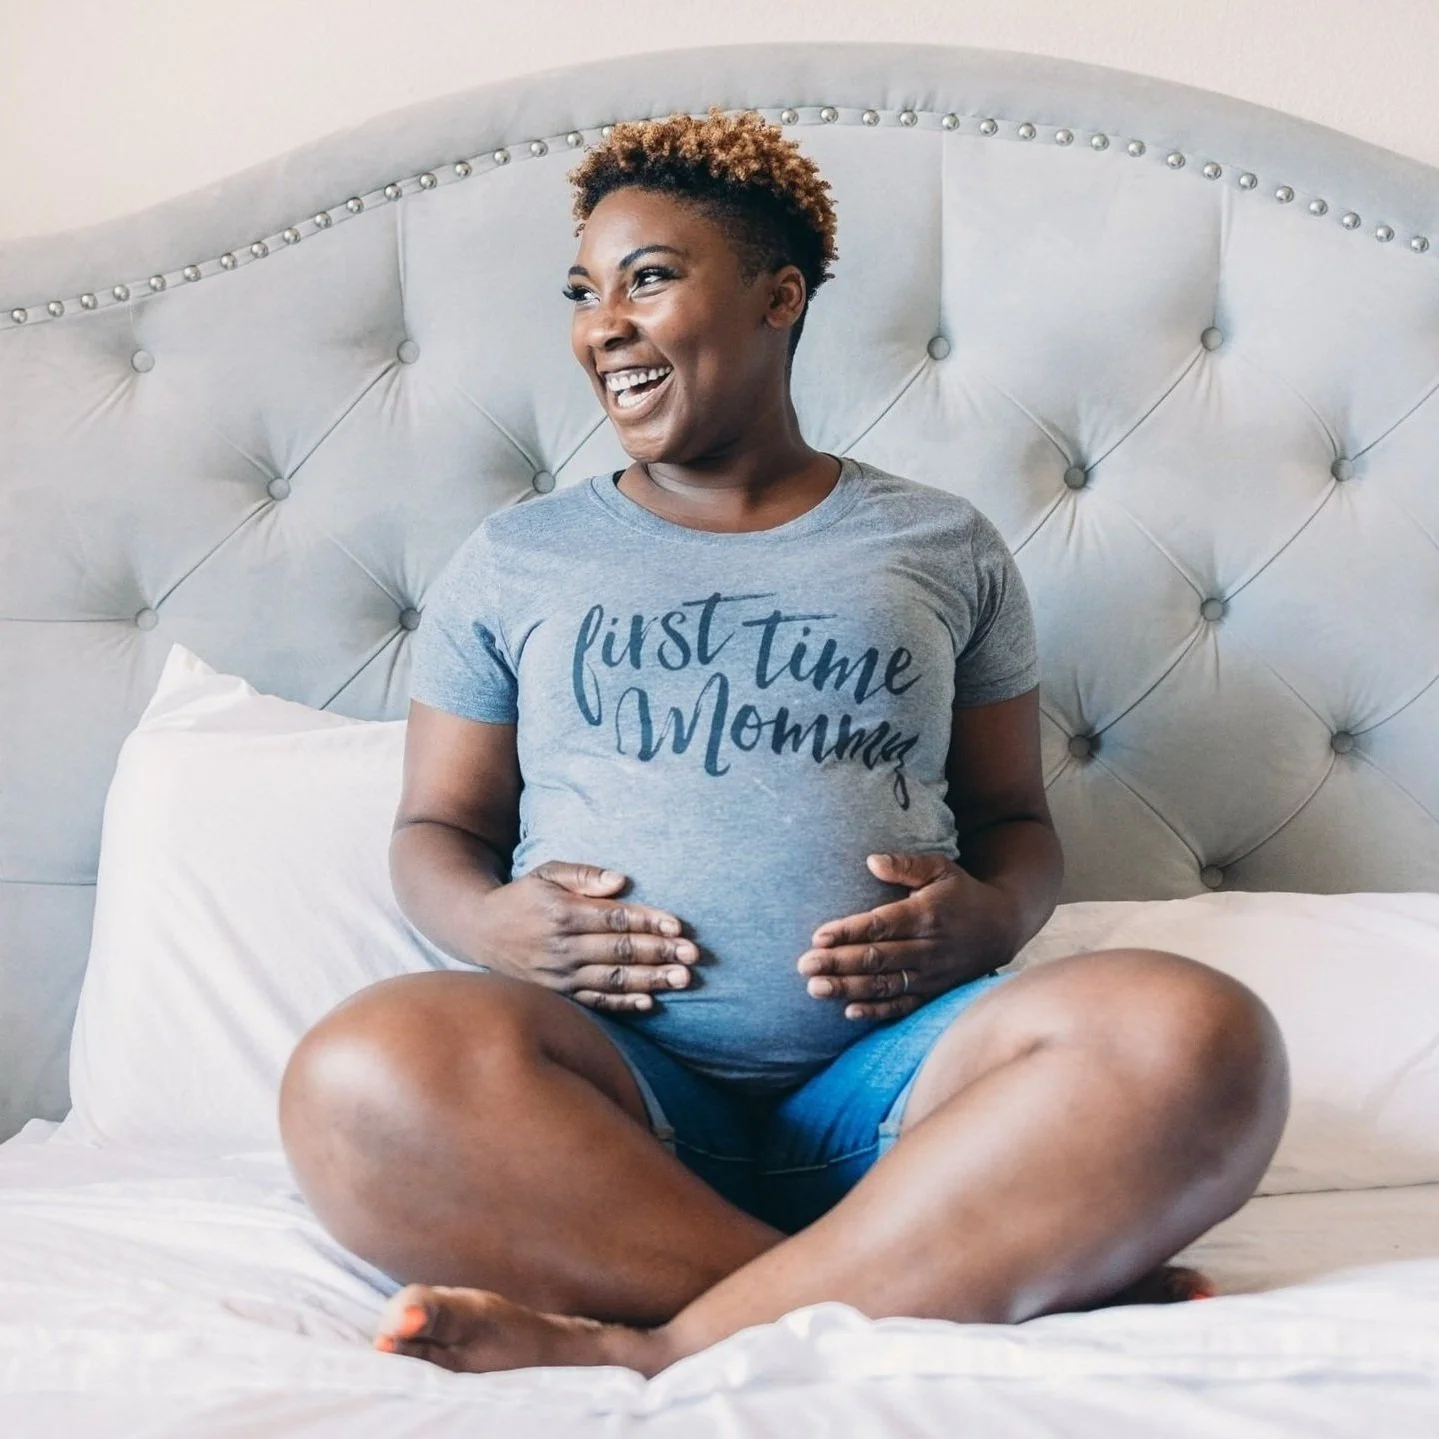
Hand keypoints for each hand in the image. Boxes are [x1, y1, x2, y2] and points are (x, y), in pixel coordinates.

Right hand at [472, 860, 696, 1013]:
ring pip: (613, 979)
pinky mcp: (557, 994)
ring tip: (682, 980)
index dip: (648, 923)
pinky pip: (595, 1001)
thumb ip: (583, 875)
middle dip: (659, 953)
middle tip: (693, 956)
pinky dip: (623, 1003)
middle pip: (619, 951)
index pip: (614, 919)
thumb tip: (621, 880)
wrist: (478, 931)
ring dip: (651, 980)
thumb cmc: (522, 897)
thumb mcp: (546, 873)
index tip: (678, 926)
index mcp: (562, 912)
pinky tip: (649, 1002)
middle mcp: (561, 946)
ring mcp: (559, 975)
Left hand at [796, 851, 1011, 1020]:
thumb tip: (871, 861)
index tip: (818, 937)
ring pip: (884, 985)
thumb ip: (906, 865)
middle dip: (838, 962)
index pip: (880, 925)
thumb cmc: (962, 893)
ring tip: (815, 989)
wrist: (1003, 927)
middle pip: (877, 958)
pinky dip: (877, 1011)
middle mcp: (928, 948)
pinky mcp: (934, 992)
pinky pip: (903, 1006)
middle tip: (804, 965)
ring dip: (848, 988)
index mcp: (926, 914)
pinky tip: (848, 1011)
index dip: (848, 932)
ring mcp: (931, 974)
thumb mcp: (941, 868)